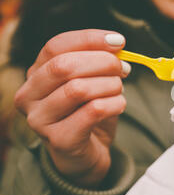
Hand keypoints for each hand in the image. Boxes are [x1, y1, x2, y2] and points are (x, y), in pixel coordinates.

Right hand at [14, 29, 130, 186]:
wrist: (86, 154)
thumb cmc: (87, 113)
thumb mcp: (90, 82)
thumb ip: (97, 62)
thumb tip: (117, 46)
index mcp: (35, 74)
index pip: (56, 46)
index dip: (89, 39)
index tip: (119, 41)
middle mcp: (29, 95)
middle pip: (64, 66)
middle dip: (103, 62)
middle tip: (123, 69)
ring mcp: (40, 120)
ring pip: (79, 89)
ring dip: (110, 85)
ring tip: (119, 90)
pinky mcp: (59, 139)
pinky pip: (93, 111)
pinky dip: (114, 104)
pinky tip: (119, 104)